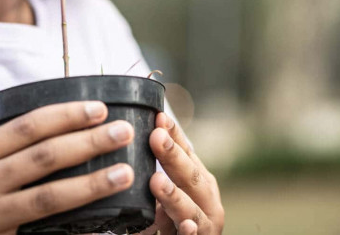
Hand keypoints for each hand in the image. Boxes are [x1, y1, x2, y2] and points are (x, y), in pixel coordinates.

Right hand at [0, 100, 134, 233]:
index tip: (97, 107)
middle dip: (87, 142)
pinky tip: (96, 230)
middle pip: (44, 159)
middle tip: (123, 130)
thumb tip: (41, 135)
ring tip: (123, 173)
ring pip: (48, 200)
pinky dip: (68, 233)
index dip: (65, 115)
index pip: (27, 128)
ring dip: (90, 186)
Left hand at [138, 112, 224, 234]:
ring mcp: (204, 224)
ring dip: (174, 195)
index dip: (174, 135)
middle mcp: (206, 199)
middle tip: (156, 137)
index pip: (187, 152)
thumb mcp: (168, 191)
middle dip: (174, 157)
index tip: (159, 117)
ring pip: (190, 210)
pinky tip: (186, 225)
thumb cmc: (174, 217)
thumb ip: (159, 169)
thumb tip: (133, 133)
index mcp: (199, 180)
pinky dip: (190, 232)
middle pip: (190, 177)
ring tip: (156, 182)